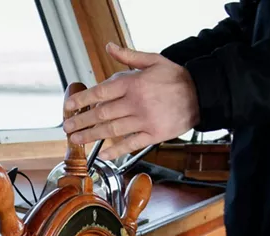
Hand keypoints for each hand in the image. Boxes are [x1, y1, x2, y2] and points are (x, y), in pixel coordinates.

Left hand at [63, 43, 200, 160]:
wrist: (203, 94)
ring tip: (76, 139)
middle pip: (102, 114)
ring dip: (91, 136)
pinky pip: (131, 144)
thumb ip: (128, 57)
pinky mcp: (154, 134)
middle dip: (81, 121)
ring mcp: (145, 120)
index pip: (100, 93)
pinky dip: (115, 151)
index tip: (69, 106)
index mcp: (134, 84)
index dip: (82, 100)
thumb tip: (109, 47)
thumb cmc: (176, 78)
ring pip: (112, 130)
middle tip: (66, 127)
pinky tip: (102, 154)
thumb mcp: (153, 60)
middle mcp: (136, 103)